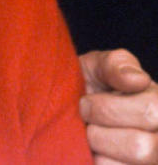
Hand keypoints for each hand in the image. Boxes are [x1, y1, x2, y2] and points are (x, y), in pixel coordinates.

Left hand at [80, 49, 157, 163]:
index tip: (87, 102)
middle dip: (100, 133)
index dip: (108, 109)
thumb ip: (116, 65)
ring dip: (99, 152)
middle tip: (86, 123)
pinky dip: (99, 164)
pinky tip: (97, 154)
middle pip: (142, 147)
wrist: (71, 112)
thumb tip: (138, 79)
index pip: (151, 112)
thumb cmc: (91, 88)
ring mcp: (154, 161)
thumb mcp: (98, 67)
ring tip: (93, 139)